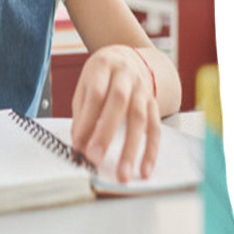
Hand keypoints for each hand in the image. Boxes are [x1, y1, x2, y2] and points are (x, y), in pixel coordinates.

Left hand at [70, 44, 159, 182]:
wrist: (126, 60)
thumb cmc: (100, 76)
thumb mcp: (85, 86)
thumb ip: (81, 113)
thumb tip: (78, 144)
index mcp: (104, 66)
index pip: (96, 94)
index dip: (87, 120)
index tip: (79, 145)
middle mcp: (126, 76)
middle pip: (118, 103)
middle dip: (106, 134)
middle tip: (95, 159)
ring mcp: (143, 90)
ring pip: (139, 118)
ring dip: (131, 149)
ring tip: (123, 173)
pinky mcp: (154, 104)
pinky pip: (155, 128)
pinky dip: (151, 151)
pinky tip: (145, 169)